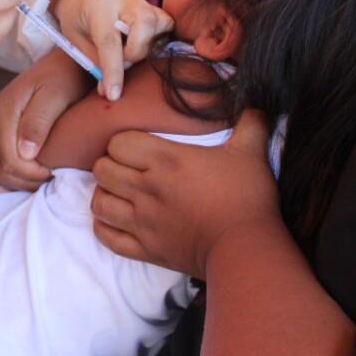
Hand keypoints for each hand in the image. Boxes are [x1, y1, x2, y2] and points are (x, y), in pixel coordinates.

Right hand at [0, 48, 93, 189]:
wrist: (60, 63)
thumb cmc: (63, 77)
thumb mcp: (56, 96)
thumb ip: (38, 122)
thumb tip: (24, 154)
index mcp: (2, 112)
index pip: (9, 160)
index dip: (31, 175)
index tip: (54, 173)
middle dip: (25, 180)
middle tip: (50, 178)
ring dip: (16, 180)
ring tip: (41, 176)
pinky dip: (9, 173)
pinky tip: (29, 171)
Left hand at [51, 0, 171, 100]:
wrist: (82, 0)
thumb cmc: (78, 23)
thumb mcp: (78, 44)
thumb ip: (97, 66)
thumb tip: (111, 92)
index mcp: (98, 7)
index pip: (110, 41)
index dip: (113, 71)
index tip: (113, 94)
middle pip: (144, 24)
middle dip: (136, 51)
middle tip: (123, 61)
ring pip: (160, 23)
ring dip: (148, 45)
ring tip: (130, 50)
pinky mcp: (152, 6)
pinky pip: (166, 24)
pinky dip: (157, 39)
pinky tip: (143, 44)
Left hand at [91, 109, 278, 277]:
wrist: (245, 249)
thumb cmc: (247, 198)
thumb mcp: (251, 152)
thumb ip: (250, 124)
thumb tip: (257, 106)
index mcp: (166, 160)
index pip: (117, 143)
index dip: (122, 143)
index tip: (136, 148)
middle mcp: (147, 188)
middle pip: (102, 170)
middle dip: (110, 165)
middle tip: (126, 169)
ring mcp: (142, 221)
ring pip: (99, 202)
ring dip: (105, 194)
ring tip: (119, 193)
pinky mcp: (145, 249)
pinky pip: (107, 237)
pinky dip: (104, 228)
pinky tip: (115, 221)